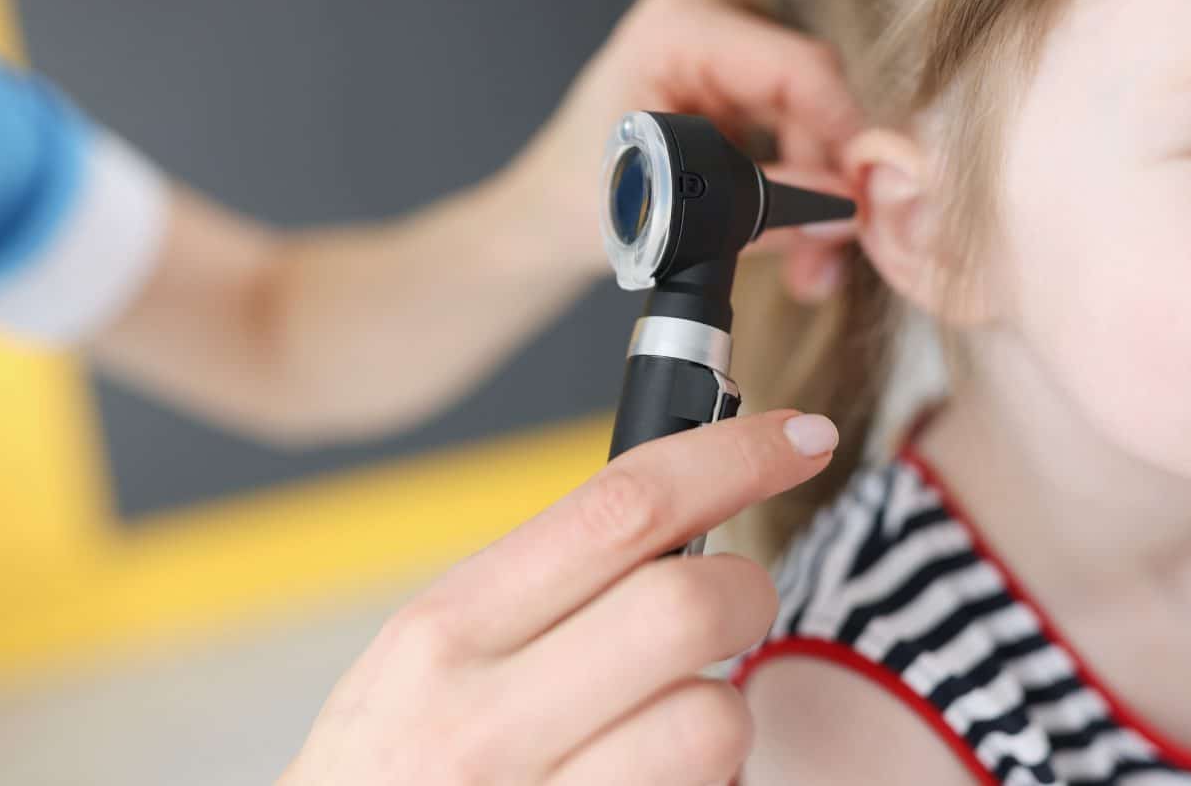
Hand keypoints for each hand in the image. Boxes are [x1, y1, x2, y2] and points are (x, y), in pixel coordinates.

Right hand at [279, 410, 839, 784]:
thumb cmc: (391, 769)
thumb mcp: (422, 662)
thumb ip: (531, 591)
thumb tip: (673, 515)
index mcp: (443, 629)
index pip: (620, 507)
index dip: (732, 457)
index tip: (800, 438)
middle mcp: (481, 718)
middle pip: (689, 605)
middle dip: (749, 590)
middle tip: (737, 601)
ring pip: (716, 720)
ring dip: (720, 710)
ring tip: (664, 721)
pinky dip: (703, 777)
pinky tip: (646, 777)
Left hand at [501, 0, 862, 298]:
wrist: (550, 214)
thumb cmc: (578, 199)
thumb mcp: (668, 208)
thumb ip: (761, 209)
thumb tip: (841, 213)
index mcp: (676, 31)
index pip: (794, 68)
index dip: (843, 132)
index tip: (865, 195)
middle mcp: (705, 23)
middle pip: (809, 94)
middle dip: (827, 178)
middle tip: (833, 249)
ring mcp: (723, 49)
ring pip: (810, 118)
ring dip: (818, 192)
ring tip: (812, 261)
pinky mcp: (735, 82)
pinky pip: (794, 128)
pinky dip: (801, 183)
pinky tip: (799, 232)